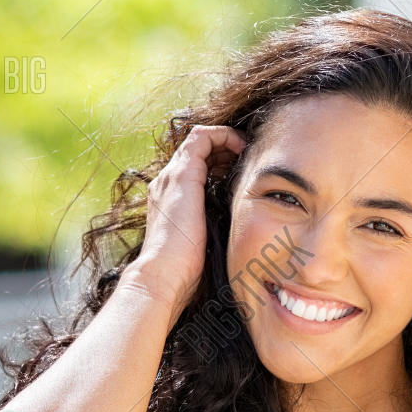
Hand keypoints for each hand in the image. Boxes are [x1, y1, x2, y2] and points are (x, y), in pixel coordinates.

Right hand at [120, 125, 246, 318]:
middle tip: (248, 158)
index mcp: (169, 200)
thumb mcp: (203, 243)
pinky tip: (243, 148)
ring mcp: (171, 176)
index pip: (194, 168)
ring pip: (200, 140)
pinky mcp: (182, 174)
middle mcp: (166, 183)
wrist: (163, 275)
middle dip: (224, 149)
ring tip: (247, 150)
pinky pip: (203, 137)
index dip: (219, 162)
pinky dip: (224, 136)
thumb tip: (240, 233)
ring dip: (226, 140)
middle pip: (197, 152)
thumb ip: (214, 229)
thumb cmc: (184, 270)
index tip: (241, 172)